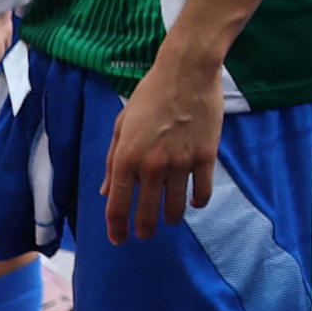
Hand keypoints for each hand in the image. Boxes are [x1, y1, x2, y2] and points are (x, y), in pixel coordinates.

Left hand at [103, 46, 224, 241]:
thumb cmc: (151, 94)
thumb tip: (105, 191)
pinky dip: (198, 201)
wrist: (187, 70)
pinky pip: (202, 192)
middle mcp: (152, 165)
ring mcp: (181, 162)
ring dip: (172, 218)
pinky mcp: (206, 156)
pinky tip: (194, 200)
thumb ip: (113, 160)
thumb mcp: (122, 125)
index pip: (117, 206)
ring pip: (176, 208)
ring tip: (172, 218)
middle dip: (144, 230)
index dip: (117, 229)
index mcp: (126, 157)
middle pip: (146, 214)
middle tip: (146, 234)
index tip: (119, 239)